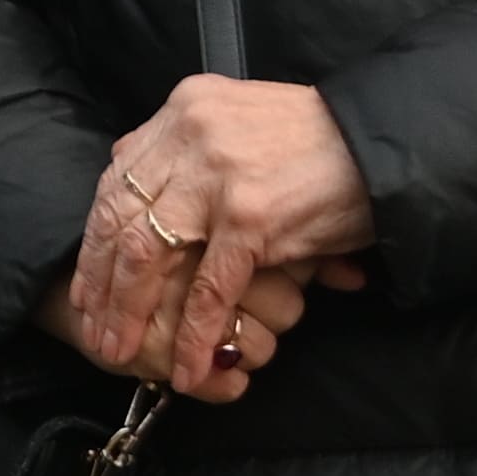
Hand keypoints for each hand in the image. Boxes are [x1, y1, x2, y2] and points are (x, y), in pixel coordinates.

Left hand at [65, 77, 375, 392]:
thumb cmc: (325, 142)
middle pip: (120, 217)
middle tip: (95, 329)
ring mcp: (219, 176)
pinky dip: (195, 335)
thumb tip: (147, 194)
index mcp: (186, 108)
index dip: (96, 238)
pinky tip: (189, 367)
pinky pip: (208, 289)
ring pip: (148, 254)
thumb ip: (194, 150)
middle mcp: (192, 134)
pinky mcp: (251, 217)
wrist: (389, 142)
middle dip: (100, 283)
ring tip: (122, 353)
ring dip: (129, 312)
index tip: (87, 283)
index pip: (117, 177)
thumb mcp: (244, 124)